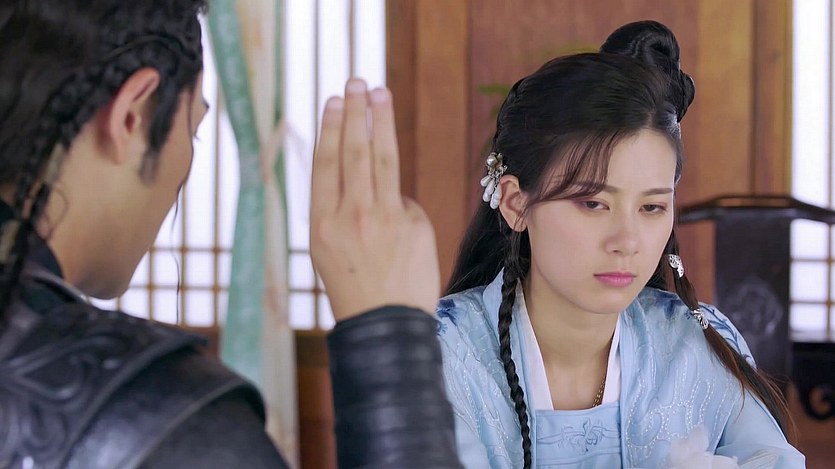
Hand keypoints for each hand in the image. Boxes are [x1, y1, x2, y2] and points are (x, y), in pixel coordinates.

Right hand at [309, 79, 440, 321]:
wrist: (386, 326)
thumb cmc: (353, 287)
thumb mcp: (326, 250)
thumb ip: (339, 209)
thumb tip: (368, 177)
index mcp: (322, 224)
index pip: (327, 164)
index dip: (331, 129)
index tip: (335, 101)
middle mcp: (352, 217)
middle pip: (356, 152)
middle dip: (357, 113)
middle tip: (358, 83)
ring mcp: (386, 219)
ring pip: (383, 160)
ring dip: (381, 122)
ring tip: (379, 94)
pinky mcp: (415, 225)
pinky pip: (403, 199)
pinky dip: (396, 199)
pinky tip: (391, 216)